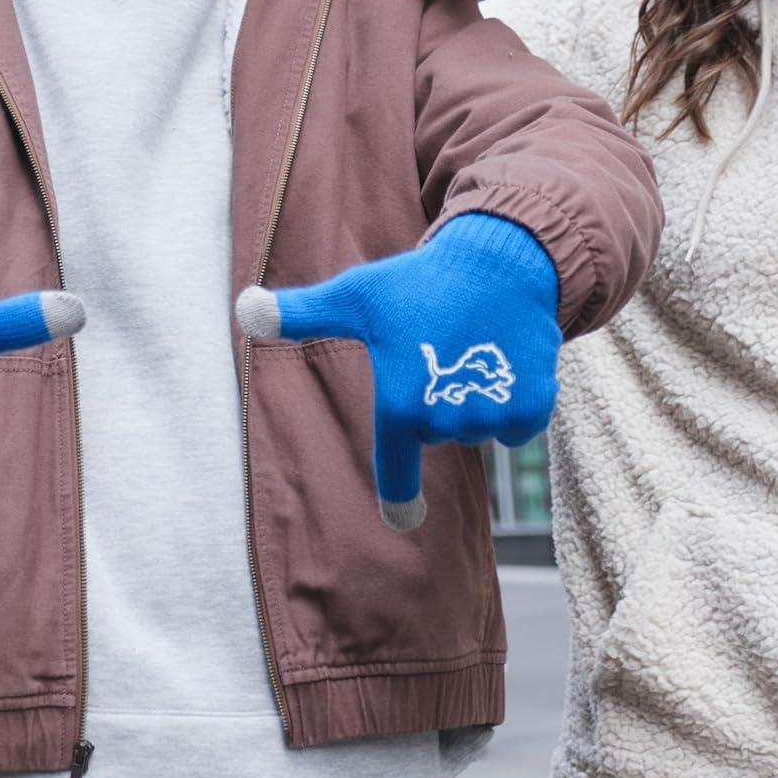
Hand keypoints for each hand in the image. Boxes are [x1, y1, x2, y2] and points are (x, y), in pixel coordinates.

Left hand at [236, 213, 557, 529]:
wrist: (501, 259)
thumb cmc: (421, 280)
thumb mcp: (356, 295)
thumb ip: (301, 313)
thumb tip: (243, 308)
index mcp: (400, 403)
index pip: (397, 474)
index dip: (399, 501)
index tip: (403, 519)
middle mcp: (447, 419)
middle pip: (441, 435)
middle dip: (441, 403)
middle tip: (442, 350)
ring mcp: (494, 414)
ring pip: (480, 429)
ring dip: (477, 401)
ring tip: (475, 346)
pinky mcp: (535, 406)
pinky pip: (518, 427)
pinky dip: (515, 401)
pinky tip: (507, 359)